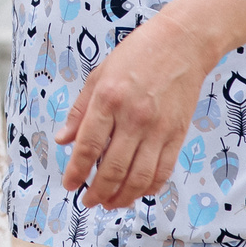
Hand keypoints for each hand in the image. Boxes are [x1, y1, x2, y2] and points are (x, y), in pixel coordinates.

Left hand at [58, 2, 222, 209]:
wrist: (182, 43)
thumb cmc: (136, 55)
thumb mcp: (99, 75)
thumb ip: (80, 110)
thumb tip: (63, 141)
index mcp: (108, 99)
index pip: (88, 146)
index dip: (76, 171)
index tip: (69, 185)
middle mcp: (133, 117)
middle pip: (112, 168)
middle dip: (97, 192)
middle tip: (88, 201)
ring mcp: (158, 128)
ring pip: (138, 177)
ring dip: (122, 197)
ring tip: (110, 204)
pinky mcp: (178, 134)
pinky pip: (162, 171)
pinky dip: (148, 188)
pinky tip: (136, 192)